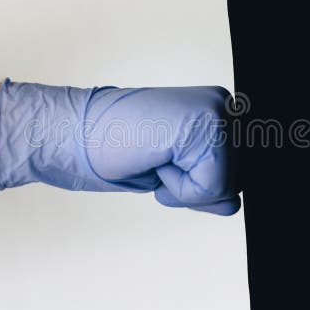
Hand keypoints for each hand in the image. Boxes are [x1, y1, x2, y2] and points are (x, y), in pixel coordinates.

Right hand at [0, 79, 240, 214]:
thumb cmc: (116, 149)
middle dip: (193, 186)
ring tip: (155, 156)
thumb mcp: (174, 174)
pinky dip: (178, 188)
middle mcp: (223, 104)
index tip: (165, 162)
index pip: (236, 173)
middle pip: (235, 181)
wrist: (74, 133)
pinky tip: (155, 158)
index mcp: (217, 108)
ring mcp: (216, 112)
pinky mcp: (204, 127)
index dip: (198, 185)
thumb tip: (233, 205)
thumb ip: (209, 186)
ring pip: (226, 187)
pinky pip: (210, 188)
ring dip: (183, 187)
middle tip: (156, 158)